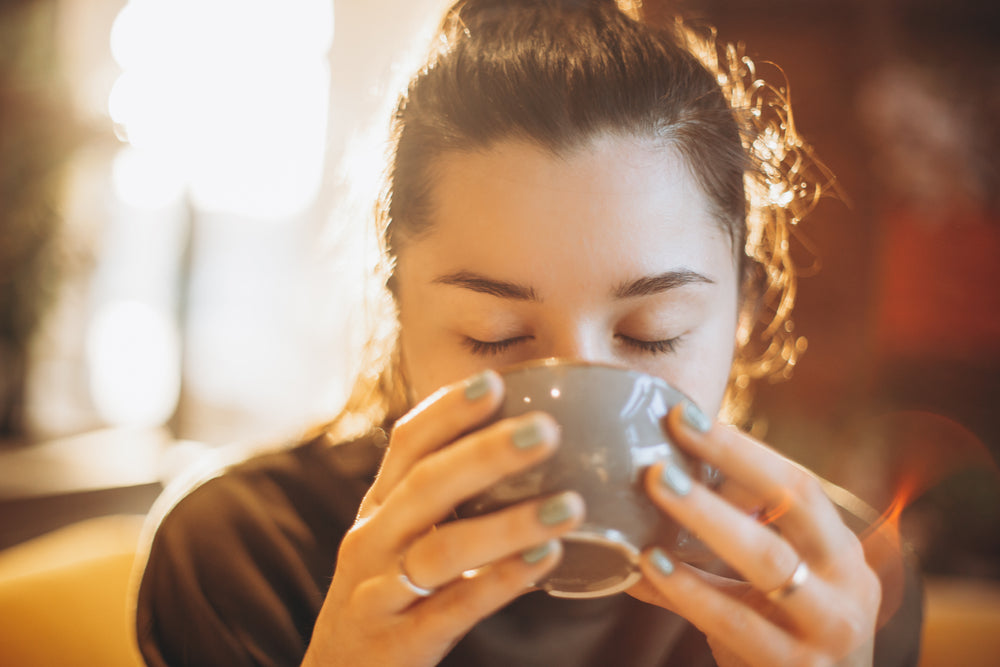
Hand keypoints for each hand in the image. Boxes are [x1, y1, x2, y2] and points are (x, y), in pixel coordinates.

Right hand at [302, 370, 584, 666]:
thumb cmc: (384, 596)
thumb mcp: (397, 539)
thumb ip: (439, 498)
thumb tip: (515, 444)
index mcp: (378, 508)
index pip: (405, 445)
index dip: (446, 411)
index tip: (494, 382)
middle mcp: (371, 542)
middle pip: (425, 486)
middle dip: (485, 454)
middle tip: (546, 430)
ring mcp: (378, 594)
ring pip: (442, 550)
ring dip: (508, 524)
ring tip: (569, 505)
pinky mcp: (396, 644)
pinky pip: (452, 609)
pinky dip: (500, 582)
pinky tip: (546, 561)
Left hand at [629, 402, 880, 666]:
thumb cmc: (786, 639)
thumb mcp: (776, 587)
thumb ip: (728, 543)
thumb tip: (651, 486)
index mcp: (842, 553)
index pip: (798, 485)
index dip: (741, 449)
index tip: (683, 416)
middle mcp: (849, 585)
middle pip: (795, 508)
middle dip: (730, 467)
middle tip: (667, 441)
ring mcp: (828, 630)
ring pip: (768, 562)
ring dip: (706, 519)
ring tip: (655, 489)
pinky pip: (732, 622)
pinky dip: (686, 590)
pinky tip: (646, 566)